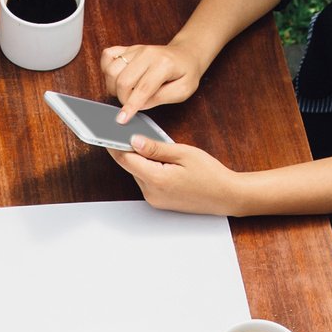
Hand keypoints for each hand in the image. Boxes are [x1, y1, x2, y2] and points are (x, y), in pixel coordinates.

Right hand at [102, 41, 205, 118]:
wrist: (185, 54)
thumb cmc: (185, 73)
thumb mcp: (183, 90)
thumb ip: (161, 98)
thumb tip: (139, 105)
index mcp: (164, 64)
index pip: (143, 88)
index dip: (131, 106)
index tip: (122, 119)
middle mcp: (147, 54)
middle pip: (122, 80)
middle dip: (122, 99)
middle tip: (131, 105)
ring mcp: (136, 49)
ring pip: (111, 70)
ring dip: (113, 86)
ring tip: (126, 92)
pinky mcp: (127, 49)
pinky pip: (107, 56)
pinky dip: (106, 69)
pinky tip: (116, 77)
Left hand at [108, 136, 248, 215]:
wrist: (226, 196)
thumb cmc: (210, 174)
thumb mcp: (183, 153)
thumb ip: (156, 147)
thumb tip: (133, 140)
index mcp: (157, 179)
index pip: (126, 159)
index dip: (114, 144)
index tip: (105, 131)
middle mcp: (151, 193)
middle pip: (130, 167)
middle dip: (126, 149)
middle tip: (122, 130)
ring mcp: (154, 199)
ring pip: (137, 173)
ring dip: (138, 159)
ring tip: (139, 141)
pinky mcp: (158, 201)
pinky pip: (146, 180)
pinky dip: (146, 168)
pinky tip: (153, 157)